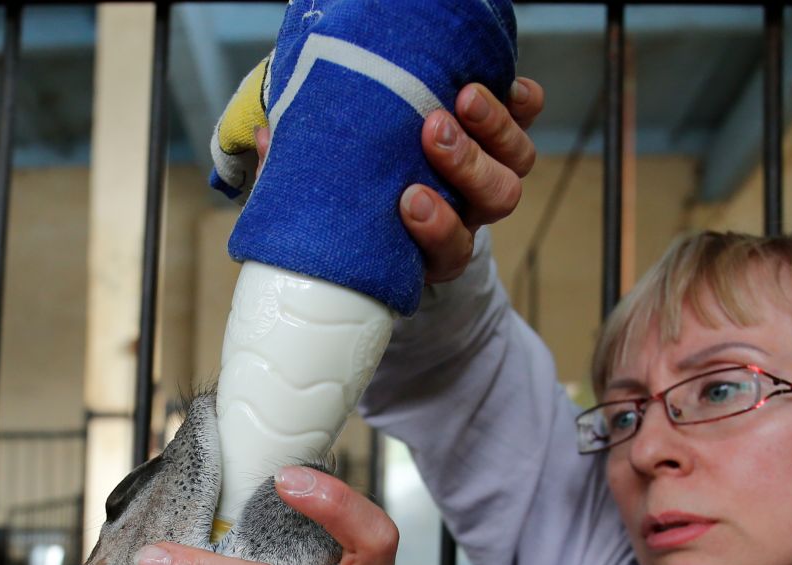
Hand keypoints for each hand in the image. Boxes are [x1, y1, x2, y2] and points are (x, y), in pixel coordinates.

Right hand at [255, 75, 542, 284]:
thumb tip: (264, 140)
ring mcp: (487, 176)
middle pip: (492, 201)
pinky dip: (518, 104)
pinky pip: (527, 121)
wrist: (392, 187)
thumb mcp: (325, 203)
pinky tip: (498, 83)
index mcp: (430, 247)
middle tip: (433, 130)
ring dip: (492, 130)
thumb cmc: (356, 205)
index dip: (436, 231)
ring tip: (461, 97)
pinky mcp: (501, 138)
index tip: (408, 202)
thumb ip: (298, 179)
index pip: (447, 253)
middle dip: (466, 166)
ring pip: (514, 165)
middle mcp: (466, 214)